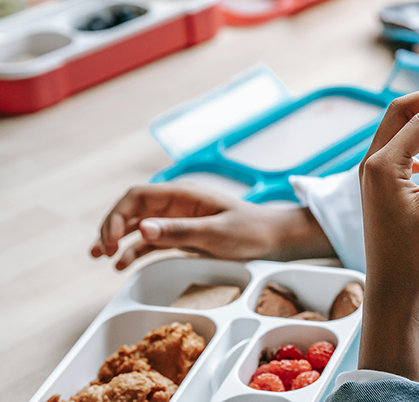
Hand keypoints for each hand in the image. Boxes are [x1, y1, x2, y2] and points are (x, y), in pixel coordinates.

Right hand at [92, 183, 332, 269]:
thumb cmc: (251, 232)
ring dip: (118, 239)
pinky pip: (153, 241)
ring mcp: (179, 220)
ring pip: (139, 225)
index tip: (110, 240)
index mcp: (184, 194)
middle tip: (101, 251)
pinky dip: (135, 250)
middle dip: (112, 227)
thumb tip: (142, 229)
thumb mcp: (215, 233)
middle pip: (133, 209)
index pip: (138, 196)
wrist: (275, 239)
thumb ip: (179, 231)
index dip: (117, 215)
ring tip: (100, 257)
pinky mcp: (184, 236)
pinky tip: (122, 264)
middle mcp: (177, 204)